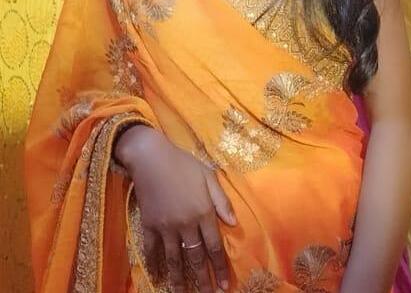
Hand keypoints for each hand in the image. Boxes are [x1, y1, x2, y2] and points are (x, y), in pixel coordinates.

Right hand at [114, 125, 235, 291]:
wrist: (151, 158)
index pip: (215, 246)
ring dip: (179, 280)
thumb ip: (221, 200)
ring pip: (174, 259)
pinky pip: (151, 250)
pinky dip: (154, 265)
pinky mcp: (149, 225)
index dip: (220, 267)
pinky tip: (157, 277)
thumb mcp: (208, 176)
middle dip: (203, 280)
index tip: (225, 285)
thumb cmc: (183, 164)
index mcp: (203, 212)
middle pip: (196, 257)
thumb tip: (234, 223)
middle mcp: (186, 223)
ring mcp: (166, 226)